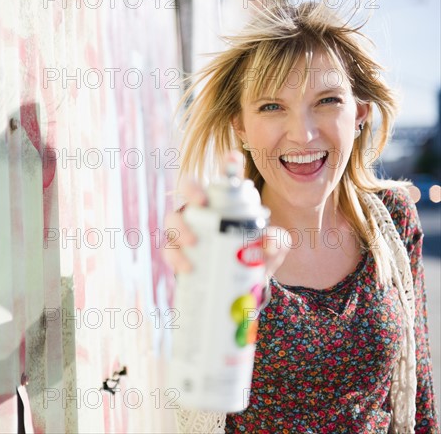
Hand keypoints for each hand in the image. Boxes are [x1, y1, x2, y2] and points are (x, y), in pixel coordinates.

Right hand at [161, 152, 288, 276]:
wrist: (241, 289)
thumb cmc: (254, 258)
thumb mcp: (270, 250)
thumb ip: (276, 242)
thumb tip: (269, 241)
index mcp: (225, 202)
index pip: (227, 179)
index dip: (230, 164)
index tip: (234, 156)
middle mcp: (201, 210)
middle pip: (189, 189)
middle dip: (191, 190)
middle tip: (201, 202)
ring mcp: (185, 229)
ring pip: (172, 219)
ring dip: (180, 227)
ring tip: (192, 242)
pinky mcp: (176, 252)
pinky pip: (169, 250)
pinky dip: (176, 258)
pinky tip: (188, 268)